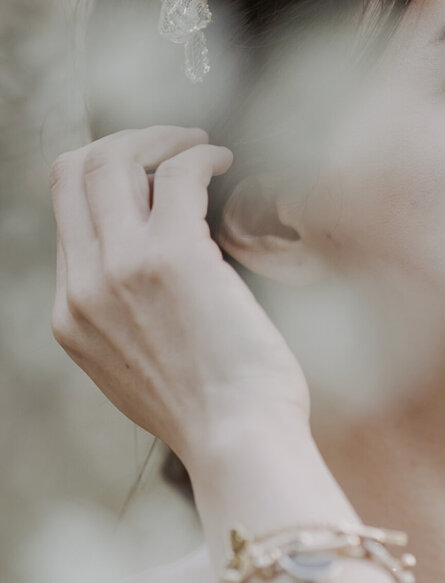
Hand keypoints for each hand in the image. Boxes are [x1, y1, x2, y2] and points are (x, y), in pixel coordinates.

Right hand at [49, 126, 312, 463]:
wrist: (240, 442)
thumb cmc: (216, 416)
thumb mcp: (143, 371)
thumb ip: (129, 322)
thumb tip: (153, 282)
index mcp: (71, 316)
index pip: (65, 216)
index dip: (107, 181)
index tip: (151, 176)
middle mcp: (84, 287)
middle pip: (73, 173)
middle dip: (125, 144)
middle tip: (174, 145)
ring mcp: (121, 268)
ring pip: (113, 160)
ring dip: (161, 140)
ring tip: (203, 148)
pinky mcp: (172, 255)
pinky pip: (175, 173)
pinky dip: (200, 156)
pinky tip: (224, 163)